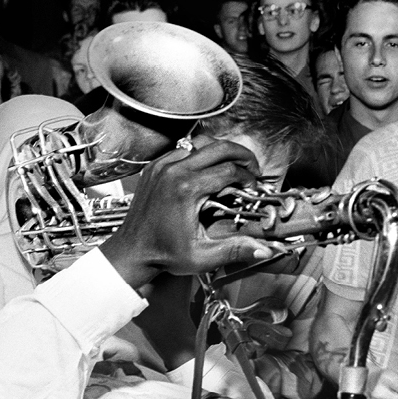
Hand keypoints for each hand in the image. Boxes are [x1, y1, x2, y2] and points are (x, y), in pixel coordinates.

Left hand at [101, 137, 279, 286]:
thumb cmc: (163, 253)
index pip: (230, 170)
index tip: (253, 188)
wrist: (132, 251)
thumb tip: (265, 250)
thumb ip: (236, 250)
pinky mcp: (155, 167)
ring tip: (233, 165)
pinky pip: (183, 149)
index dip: (248, 177)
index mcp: (186, 189)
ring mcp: (161, 166)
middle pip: (219, 146)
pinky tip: (209, 169)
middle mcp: (173, 171)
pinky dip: (201, 154)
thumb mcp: (203, 256)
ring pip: (201, 142)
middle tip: (252, 169)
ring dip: (222, 151)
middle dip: (242, 155)